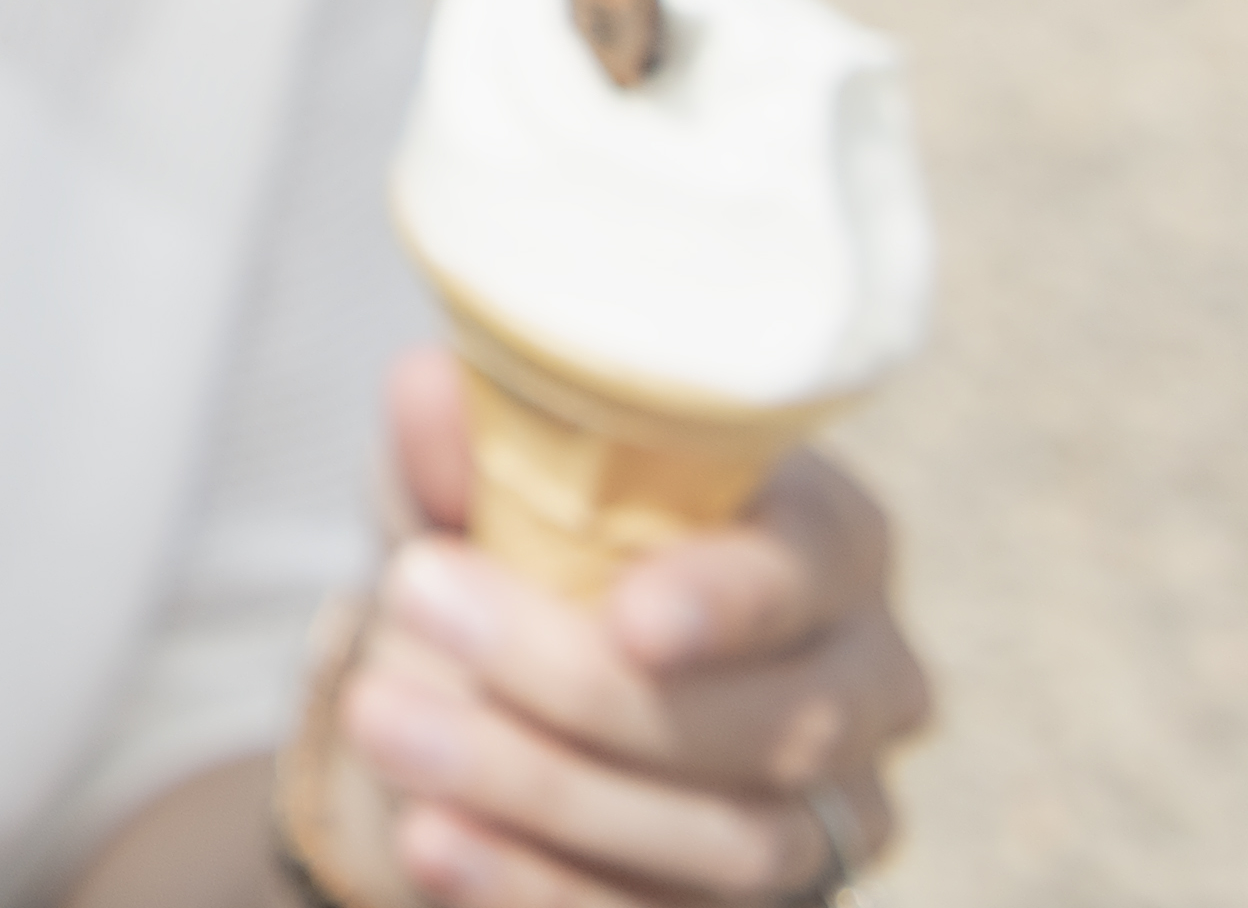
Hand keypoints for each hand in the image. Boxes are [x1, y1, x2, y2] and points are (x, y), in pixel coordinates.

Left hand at [326, 351, 936, 900]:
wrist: (468, 700)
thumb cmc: (508, 555)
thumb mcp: (467, 483)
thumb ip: (460, 442)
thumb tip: (428, 389)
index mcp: (825, 540)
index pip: (814, 565)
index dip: (732, 598)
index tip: (628, 616)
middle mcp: (862, 686)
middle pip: (772, 722)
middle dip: (581, 686)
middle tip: (415, 607)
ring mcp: (827, 820)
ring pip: (731, 843)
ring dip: (540, 789)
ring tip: (385, 719)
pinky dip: (535, 887)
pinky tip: (432, 843)